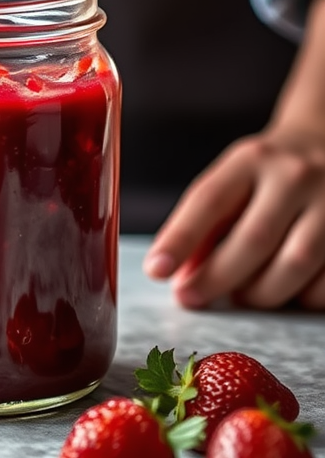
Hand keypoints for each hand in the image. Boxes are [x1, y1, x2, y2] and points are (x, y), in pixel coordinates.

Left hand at [144, 128, 324, 308]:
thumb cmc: (267, 173)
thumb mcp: (232, 181)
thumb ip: (204, 224)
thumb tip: (181, 274)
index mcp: (251, 159)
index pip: (208, 200)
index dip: (180, 239)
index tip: (156, 270)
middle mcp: (295, 176)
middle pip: (252, 240)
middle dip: (215, 278)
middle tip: (190, 297)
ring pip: (294, 265)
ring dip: (259, 293)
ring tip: (241, 295)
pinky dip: (300, 297)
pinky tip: (286, 290)